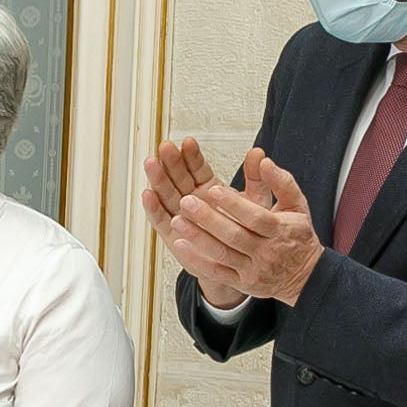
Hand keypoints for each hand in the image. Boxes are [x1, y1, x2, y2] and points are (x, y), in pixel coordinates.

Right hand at [138, 136, 247, 307]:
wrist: (242, 264)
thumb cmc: (249, 234)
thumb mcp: (257, 203)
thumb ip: (257, 178)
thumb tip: (259, 152)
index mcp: (210, 190)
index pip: (198, 169)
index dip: (192, 156)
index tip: (188, 142)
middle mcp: (192, 201)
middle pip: (178, 178)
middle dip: (171, 162)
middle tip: (166, 147)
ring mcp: (180, 217)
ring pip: (166, 194)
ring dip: (157, 179)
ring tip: (151, 163)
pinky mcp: (172, 235)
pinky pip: (161, 220)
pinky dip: (153, 207)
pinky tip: (148, 194)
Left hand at [175, 150, 323, 305]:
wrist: (305, 277)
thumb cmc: (297, 235)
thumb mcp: (297, 206)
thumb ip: (282, 182)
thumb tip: (264, 160)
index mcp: (280, 230)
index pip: (255, 217)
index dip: (234, 204)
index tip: (213, 189)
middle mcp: (266, 251)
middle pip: (235, 235)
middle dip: (208, 219)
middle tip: (186, 201)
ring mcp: (253, 269)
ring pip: (222, 254)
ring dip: (197, 237)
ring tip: (177, 220)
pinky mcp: (241, 282)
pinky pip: (216, 272)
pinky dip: (197, 259)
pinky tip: (179, 244)